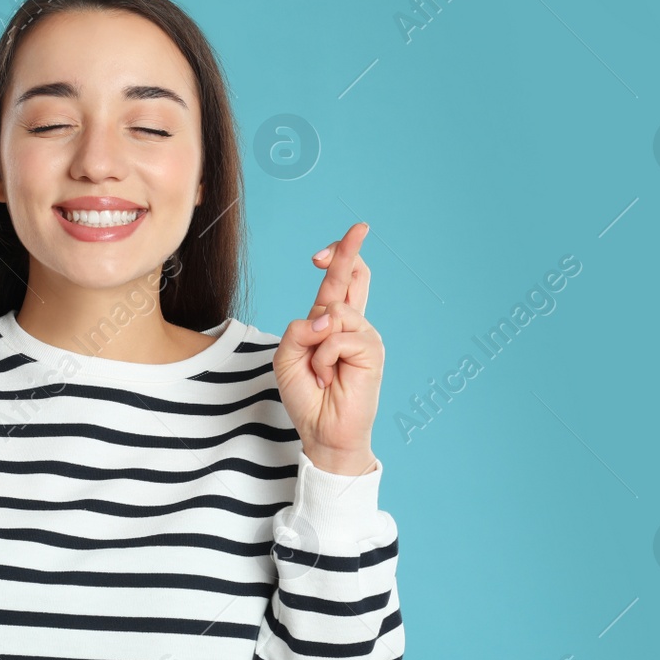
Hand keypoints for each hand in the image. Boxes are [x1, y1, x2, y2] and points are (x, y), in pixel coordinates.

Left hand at [272, 222, 383, 474]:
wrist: (323, 432)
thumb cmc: (307, 396)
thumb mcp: (287, 357)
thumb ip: (298, 329)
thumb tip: (326, 316)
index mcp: (330, 323)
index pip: (339, 282)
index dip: (337, 258)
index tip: (323, 252)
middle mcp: (351, 325)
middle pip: (354, 277)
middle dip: (350, 250)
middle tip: (360, 227)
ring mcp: (364, 336)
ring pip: (333, 312)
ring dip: (315, 346)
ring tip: (320, 373)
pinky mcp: (372, 350)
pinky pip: (336, 337)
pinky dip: (323, 359)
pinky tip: (329, 379)